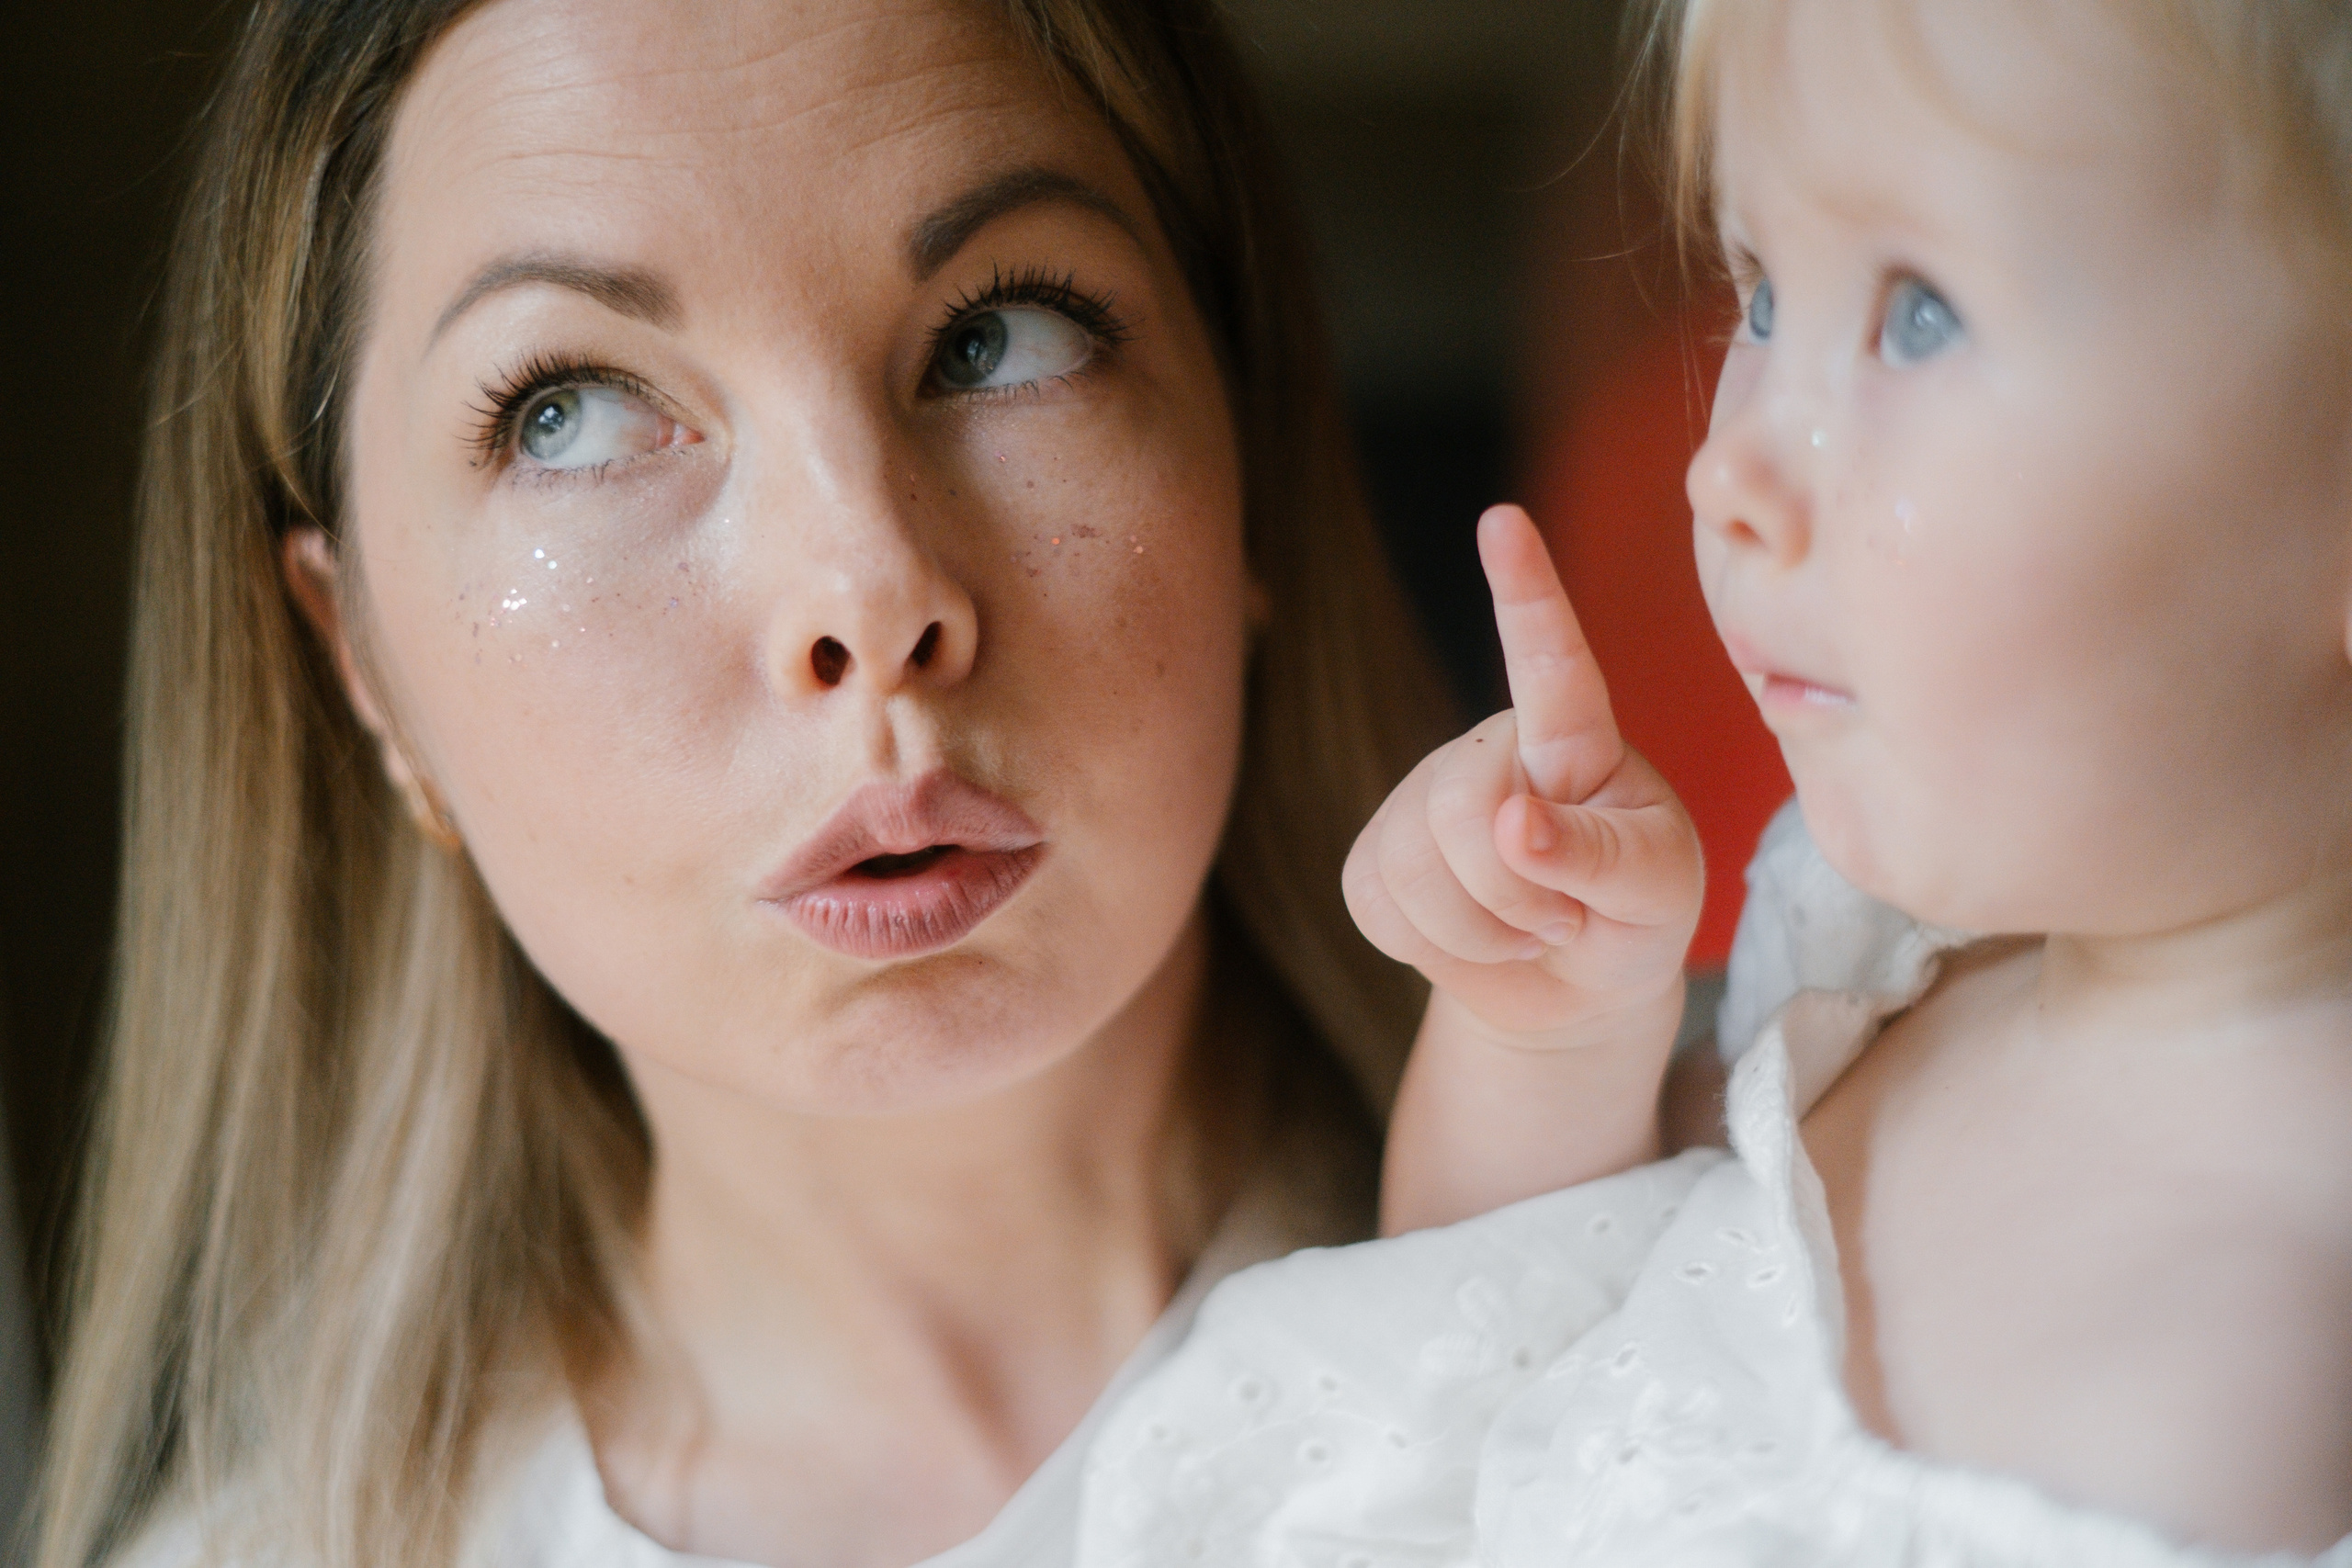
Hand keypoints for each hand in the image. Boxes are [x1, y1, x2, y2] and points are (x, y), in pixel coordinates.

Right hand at [1343, 505, 1702, 1044]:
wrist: (1579, 986)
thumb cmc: (1638, 915)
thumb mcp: (1657, 890)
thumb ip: (1600, 856)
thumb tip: (1510, 824)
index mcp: (1576, 738)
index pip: (1551, 660)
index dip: (1526, 589)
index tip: (1502, 520)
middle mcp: (1491, 748)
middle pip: (1462, 808)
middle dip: (1514, 892)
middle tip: (1565, 920)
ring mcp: (1422, 797)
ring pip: (1414, 866)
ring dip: (1483, 932)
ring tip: (1531, 932)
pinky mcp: (1376, 857)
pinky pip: (1379, 904)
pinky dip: (1437, 949)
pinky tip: (1477, 940)